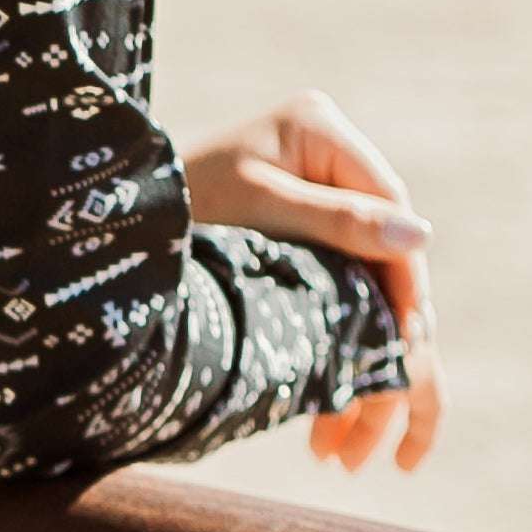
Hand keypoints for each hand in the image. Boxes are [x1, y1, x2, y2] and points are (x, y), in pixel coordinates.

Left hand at [182, 92, 441, 477]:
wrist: (109, 222)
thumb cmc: (169, 205)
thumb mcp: (256, 210)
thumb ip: (336, 221)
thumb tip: (421, 237)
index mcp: (318, 129)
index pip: (386, 203)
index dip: (402, 271)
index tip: (410, 334)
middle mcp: (323, 153)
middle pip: (380, 243)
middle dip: (386, 319)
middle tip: (395, 382)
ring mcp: (310, 190)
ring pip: (361, 272)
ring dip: (363, 339)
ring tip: (365, 403)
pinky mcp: (293, 231)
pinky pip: (332, 282)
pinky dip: (333, 333)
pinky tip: (334, 389)